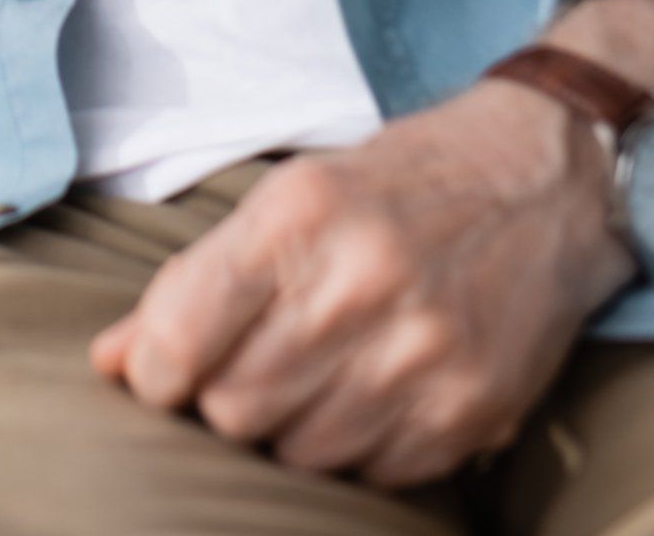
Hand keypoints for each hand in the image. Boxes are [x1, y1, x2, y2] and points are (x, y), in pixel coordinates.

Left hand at [89, 80, 635, 486]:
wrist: (542, 179)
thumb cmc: (398, 183)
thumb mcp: (293, 195)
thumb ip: (199, 279)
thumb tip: (111, 360)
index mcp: (302, 213)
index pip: (184, 331)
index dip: (152, 370)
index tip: (155, 372)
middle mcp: (362, 283)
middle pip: (234, 406)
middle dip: (221, 399)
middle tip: (250, 363)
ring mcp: (424, 354)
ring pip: (297, 453)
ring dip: (288, 429)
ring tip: (316, 374)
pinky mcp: (472, 409)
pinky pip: (371, 474)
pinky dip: (355, 449)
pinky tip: (372, 392)